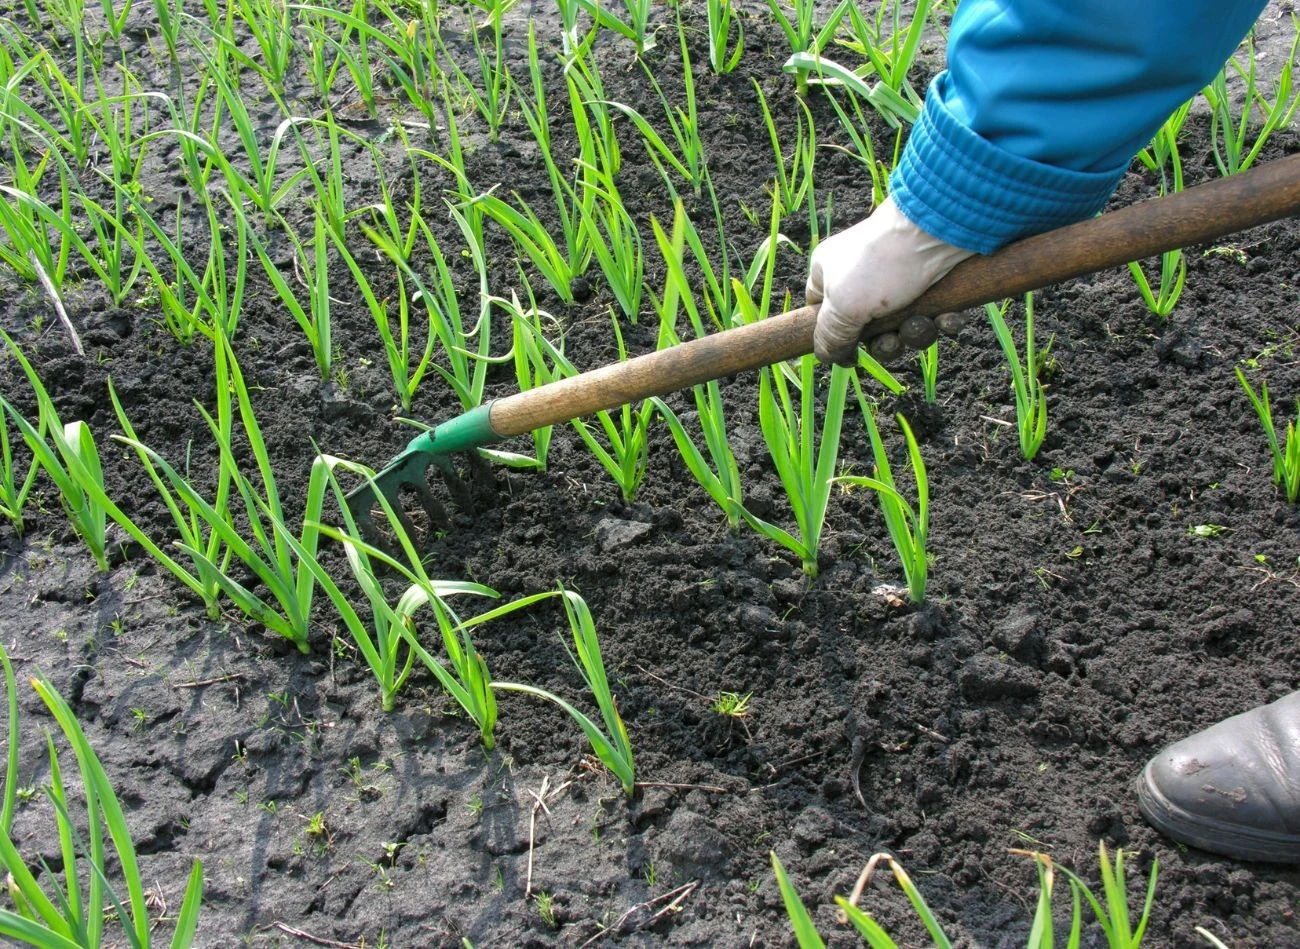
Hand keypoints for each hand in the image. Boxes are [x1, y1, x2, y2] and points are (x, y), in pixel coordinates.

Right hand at [806, 196, 974, 364]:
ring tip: (922, 322)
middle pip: (868, 328)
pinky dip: (941, 320)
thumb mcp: (842, 308)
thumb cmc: (879, 266)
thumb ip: (829, 338)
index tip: (851, 355)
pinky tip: (948, 318)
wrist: (937, 230)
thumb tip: (827, 357)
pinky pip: (933, 312)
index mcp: (830, 273)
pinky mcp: (932, 279)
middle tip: (892, 342)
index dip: (834, 337)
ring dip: (915, 333)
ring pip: (903, 324)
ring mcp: (898, 277)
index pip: (820, 312)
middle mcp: (862, 276)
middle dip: (885, 343)